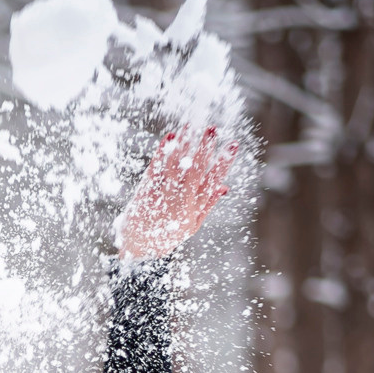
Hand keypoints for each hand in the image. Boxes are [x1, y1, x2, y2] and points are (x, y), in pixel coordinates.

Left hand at [117, 128, 238, 261]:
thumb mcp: (192, 224)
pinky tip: (170, 136)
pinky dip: (163, 151)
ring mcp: (163, 193)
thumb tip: (224, 187)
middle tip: (213, 128)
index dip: (224, 162)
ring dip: (183, 143)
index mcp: (194, 207)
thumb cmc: (169, 233)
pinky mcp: (147, 188)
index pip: (213, 180)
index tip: (234, 144)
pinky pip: (156, 166)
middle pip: (195, 169)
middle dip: (205, 148)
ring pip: (175, 164)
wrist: (140, 246)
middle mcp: (180, 199)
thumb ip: (208, 204)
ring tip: (191, 126)